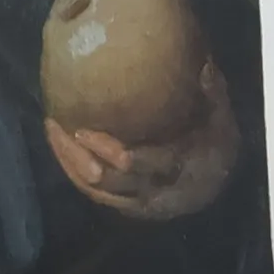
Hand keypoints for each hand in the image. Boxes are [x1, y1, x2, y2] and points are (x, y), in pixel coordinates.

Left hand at [45, 59, 241, 221]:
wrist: (220, 178)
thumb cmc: (217, 140)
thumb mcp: (220, 115)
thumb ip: (212, 93)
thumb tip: (204, 66)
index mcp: (180, 170)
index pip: (137, 165)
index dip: (107, 150)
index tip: (82, 129)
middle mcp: (159, 195)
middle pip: (109, 182)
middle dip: (78, 158)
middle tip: (56, 127)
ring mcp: (143, 205)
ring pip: (99, 193)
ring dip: (72, 166)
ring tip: (53, 134)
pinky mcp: (131, 207)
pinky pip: (99, 197)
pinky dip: (78, 176)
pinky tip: (63, 152)